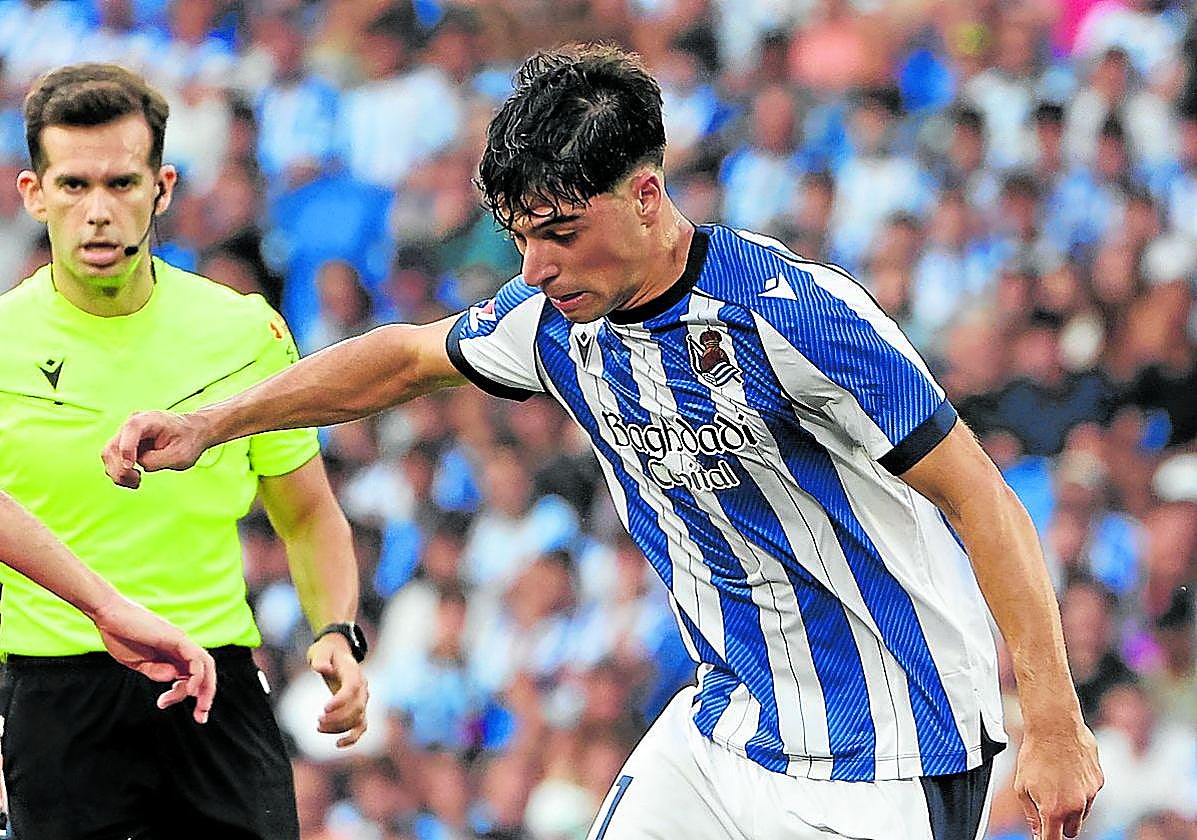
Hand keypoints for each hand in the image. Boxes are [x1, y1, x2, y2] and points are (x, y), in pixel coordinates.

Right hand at [91, 596, 215, 723]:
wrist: (108, 616)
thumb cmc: (120, 637)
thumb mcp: (138, 663)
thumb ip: (156, 671)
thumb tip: (172, 679)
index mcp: (172, 655)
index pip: (192, 676)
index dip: (191, 695)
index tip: (181, 710)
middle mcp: (181, 648)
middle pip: (205, 672)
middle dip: (207, 695)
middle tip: (201, 718)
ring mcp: (181, 641)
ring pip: (205, 665)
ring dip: (205, 688)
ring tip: (196, 708)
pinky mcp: (176, 638)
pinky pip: (195, 658)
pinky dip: (197, 675)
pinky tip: (187, 690)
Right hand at [101, 410, 209, 488]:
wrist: (193, 433)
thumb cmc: (189, 441)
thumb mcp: (181, 455)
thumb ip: (158, 460)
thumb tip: (139, 464)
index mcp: (149, 419)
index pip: (131, 429)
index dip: (127, 450)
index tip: (132, 468)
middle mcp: (132, 423)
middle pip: (113, 447)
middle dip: (120, 469)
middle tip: (137, 481)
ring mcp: (126, 433)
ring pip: (109, 455)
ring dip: (118, 473)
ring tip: (137, 482)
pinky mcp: (124, 444)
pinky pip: (113, 460)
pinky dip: (119, 473)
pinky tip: (133, 479)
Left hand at [307, 633, 368, 747]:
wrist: (339, 656)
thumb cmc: (328, 653)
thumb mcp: (322, 651)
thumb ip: (321, 659)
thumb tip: (322, 669)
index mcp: (354, 673)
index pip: (352, 688)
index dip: (341, 700)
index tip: (324, 709)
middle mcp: (362, 688)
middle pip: (356, 707)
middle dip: (338, 718)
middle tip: (318, 721)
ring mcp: (362, 700)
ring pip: (358, 719)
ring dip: (340, 727)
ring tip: (319, 727)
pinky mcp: (359, 709)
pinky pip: (361, 726)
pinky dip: (353, 737)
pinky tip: (338, 744)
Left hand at [1014, 719, 1102, 838]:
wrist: (1055, 727)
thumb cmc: (1035, 754)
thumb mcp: (1022, 786)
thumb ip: (1031, 813)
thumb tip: (1036, 831)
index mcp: (1055, 810)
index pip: (1053, 839)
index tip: (1044, 838)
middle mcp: (1076, 806)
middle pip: (1071, 830)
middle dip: (1061, 824)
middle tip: (1049, 808)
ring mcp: (1090, 794)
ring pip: (1082, 812)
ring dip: (1071, 805)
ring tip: (1056, 782)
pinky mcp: (1099, 781)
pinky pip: (1090, 793)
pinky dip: (1080, 789)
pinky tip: (1068, 772)